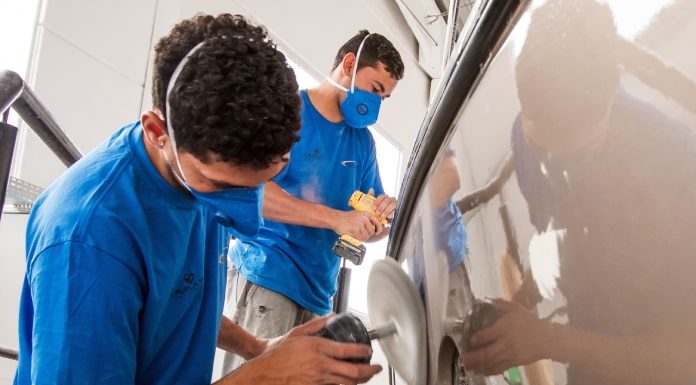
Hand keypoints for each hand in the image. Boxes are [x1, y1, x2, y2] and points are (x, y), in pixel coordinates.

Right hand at [228, 317, 381, 384]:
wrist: (265, 373)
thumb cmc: (278, 354)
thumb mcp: (297, 333)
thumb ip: (316, 324)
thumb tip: (331, 316)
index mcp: (317, 348)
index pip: (347, 350)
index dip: (363, 352)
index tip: (369, 350)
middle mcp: (320, 365)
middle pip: (353, 371)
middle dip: (369, 371)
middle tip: (376, 367)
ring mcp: (318, 379)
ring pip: (347, 382)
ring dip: (361, 380)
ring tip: (368, 375)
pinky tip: (351, 382)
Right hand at [332, 210, 381, 240]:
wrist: (336, 219)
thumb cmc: (346, 217)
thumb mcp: (358, 214)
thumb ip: (366, 218)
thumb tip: (373, 226)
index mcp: (366, 214)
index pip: (378, 222)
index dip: (379, 229)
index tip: (377, 232)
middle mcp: (364, 218)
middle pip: (372, 231)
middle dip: (368, 234)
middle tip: (361, 233)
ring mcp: (360, 224)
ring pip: (367, 236)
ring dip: (362, 237)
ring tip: (357, 234)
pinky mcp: (356, 229)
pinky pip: (361, 238)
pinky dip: (358, 238)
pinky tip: (354, 235)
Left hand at [368, 189, 396, 221]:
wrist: (382, 219)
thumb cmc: (377, 210)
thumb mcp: (373, 204)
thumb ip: (371, 197)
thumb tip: (371, 189)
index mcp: (384, 197)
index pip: (381, 197)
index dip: (377, 202)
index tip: (373, 208)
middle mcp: (390, 199)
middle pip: (387, 200)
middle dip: (381, 207)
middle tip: (377, 213)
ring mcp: (395, 204)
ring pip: (392, 205)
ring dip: (386, 211)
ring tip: (382, 216)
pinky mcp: (397, 210)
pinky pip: (395, 210)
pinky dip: (392, 213)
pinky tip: (388, 217)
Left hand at [462, 299, 552, 374]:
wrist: (547, 338)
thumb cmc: (530, 322)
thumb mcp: (516, 309)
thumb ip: (501, 304)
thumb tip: (487, 299)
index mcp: (506, 328)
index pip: (489, 334)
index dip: (478, 338)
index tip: (470, 339)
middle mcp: (506, 343)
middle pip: (488, 352)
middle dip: (474, 357)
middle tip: (463, 358)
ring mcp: (510, 354)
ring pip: (492, 362)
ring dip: (479, 366)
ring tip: (467, 367)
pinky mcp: (514, 362)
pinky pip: (500, 368)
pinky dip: (490, 371)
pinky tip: (481, 371)